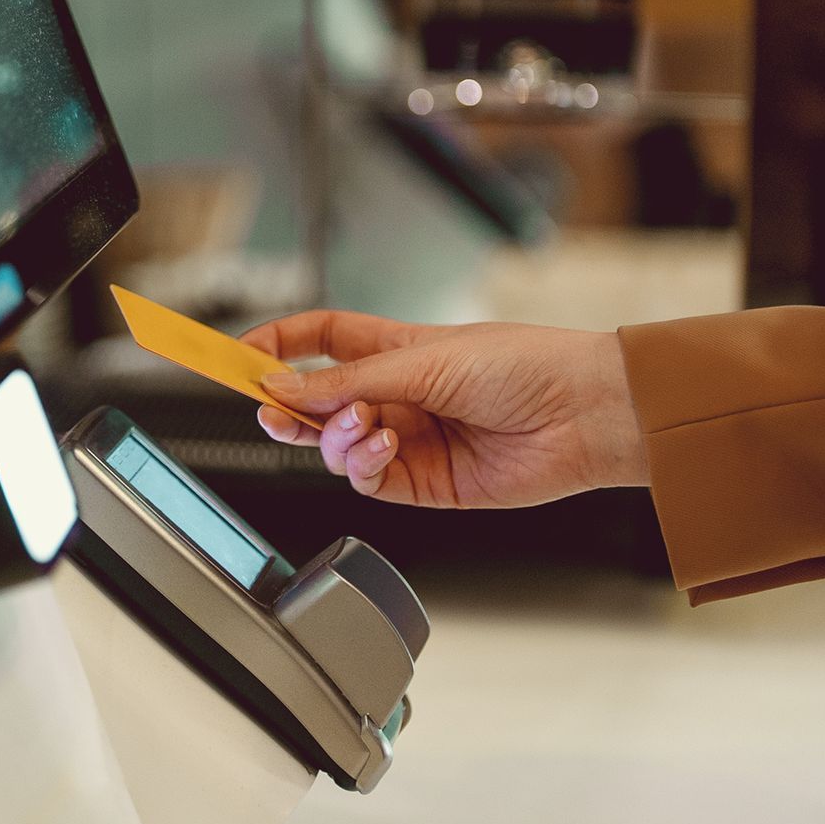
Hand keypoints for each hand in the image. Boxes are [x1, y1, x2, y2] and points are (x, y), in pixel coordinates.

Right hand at [240, 309, 647, 507]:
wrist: (585, 413)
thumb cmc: (527, 364)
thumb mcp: (425, 358)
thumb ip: (350, 379)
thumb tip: (284, 387)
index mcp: (399, 348)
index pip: (321, 340)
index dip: (279, 345)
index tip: (239, 354)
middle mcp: (400, 395)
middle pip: (319, 402)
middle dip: (289, 407)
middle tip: (269, 408)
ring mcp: (411, 439)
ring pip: (338, 447)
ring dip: (334, 437)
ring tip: (362, 426)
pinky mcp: (426, 482)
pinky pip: (369, 479)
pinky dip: (362, 465)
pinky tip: (381, 447)